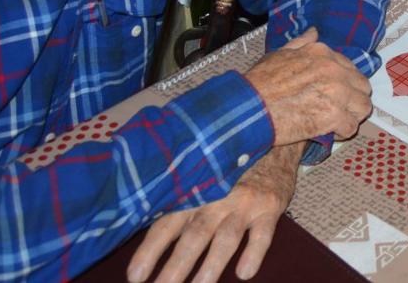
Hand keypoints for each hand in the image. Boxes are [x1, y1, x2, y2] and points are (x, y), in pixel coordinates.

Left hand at [127, 143, 300, 282]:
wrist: (273, 140)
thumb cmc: (229, 165)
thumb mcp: (203, 176)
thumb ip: (181, 201)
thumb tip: (147, 229)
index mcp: (194, 193)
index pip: (167, 225)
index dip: (150, 251)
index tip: (135, 277)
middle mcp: (217, 198)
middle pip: (194, 236)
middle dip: (176, 267)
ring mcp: (244, 203)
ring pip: (226, 237)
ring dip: (212, 265)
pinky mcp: (270, 207)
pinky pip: (263, 233)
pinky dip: (254, 252)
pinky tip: (245, 272)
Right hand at [242, 27, 372, 144]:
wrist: (248, 108)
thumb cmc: (259, 83)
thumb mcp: (279, 54)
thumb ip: (301, 43)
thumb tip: (314, 32)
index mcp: (323, 53)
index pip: (351, 68)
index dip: (345, 83)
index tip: (336, 93)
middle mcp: (334, 70)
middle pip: (362, 87)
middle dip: (353, 99)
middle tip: (340, 109)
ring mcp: (336, 92)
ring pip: (363, 107)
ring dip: (352, 115)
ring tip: (339, 121)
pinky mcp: (333, 116)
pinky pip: (351, 126)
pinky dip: (343, 132)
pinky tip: (332, 132)